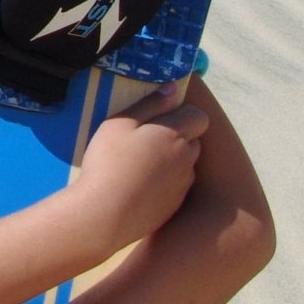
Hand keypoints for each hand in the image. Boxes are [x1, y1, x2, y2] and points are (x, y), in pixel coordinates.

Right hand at [75, 84, 208, 254]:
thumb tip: (172, 88)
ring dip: (174, 160)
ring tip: (143, 164)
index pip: (199, 116)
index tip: (162, 116)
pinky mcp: (175, 206)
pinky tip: (141, 185)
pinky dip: (166, 182)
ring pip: (187, 164)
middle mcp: (186, 159)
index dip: (184, 113)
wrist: (104, 215)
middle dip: (179, 136)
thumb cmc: (108, 163)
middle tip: (148, 138)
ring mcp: (182, 185)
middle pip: (194, 140)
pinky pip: (177, 186)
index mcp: (174, 135)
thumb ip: (149, 104)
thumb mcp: (118, 123)